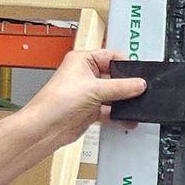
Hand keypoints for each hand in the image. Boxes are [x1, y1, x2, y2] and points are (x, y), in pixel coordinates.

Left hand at [33, 47, 147, 144]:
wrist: (46, 128)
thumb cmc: (56, 102)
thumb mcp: (95, 89)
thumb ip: (121, 87)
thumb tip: (139, 84)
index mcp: (82, 60)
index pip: (110, 56)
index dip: (125, 65)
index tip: (139, 73)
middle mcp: (84, 75)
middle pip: (114, 77)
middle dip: (126, 86)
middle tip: (139, 91)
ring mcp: (87, 93)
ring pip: (112, 95)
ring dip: (123, 102)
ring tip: (134, 107)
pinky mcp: (89, 110)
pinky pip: (109, 111)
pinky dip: (118, 115)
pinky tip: (126, 119)